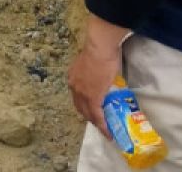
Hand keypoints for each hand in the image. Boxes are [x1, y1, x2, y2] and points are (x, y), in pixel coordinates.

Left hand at [68, 13, 129, 138]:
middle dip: (88, 116)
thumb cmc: (99, 51)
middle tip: (98, 122)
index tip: (91, 110)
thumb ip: (92, 72)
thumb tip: (101, 73)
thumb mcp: (91, 63)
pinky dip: (102, 125)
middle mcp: (74, 86)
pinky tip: (107, 131)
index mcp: (73, 77)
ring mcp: (82, 93)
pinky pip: (97, 115)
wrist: (99, 49)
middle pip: (80, 106)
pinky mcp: (92, 98)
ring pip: (87, 113)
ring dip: (95, 122)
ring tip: (104, 129)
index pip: (77, 95)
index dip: (84, 105)